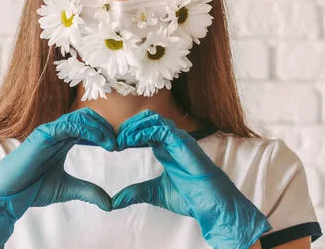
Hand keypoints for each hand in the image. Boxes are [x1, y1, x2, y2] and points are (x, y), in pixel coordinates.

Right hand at [0, 107, 116, 248]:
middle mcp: (56, 132)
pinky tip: (101, 142)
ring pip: (80, 118)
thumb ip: (88, 191)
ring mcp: (49, 132)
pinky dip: (87, 129)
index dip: (105, 133)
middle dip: (106, 127)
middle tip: (120, 143)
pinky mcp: (43, 135)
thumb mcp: (67, 189)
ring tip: (113, 144)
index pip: (88, 126)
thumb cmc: (32, 188)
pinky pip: (68, 125)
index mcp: (62, 140)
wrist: (9, 195)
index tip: (120, 147)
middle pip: (87, 117)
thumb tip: (109, 203)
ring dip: (100, 128)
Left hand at [112, 109, 272, 248]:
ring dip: (133, 127)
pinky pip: (161, 128)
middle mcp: (172, 139)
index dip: (127, 133)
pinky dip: (143, 132)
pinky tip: (131, 142)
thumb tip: (114, 201)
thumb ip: (135, 193)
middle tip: (113, 141)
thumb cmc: (191, 198)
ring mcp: (179, 139)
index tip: (112, 145)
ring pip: (153, 118)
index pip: (143, 128)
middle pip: (146, 118)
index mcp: (165, 146)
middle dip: (127, 126)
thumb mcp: (155, 193)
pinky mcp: (183, 143)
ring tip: (120, 141)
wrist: (212, 206)